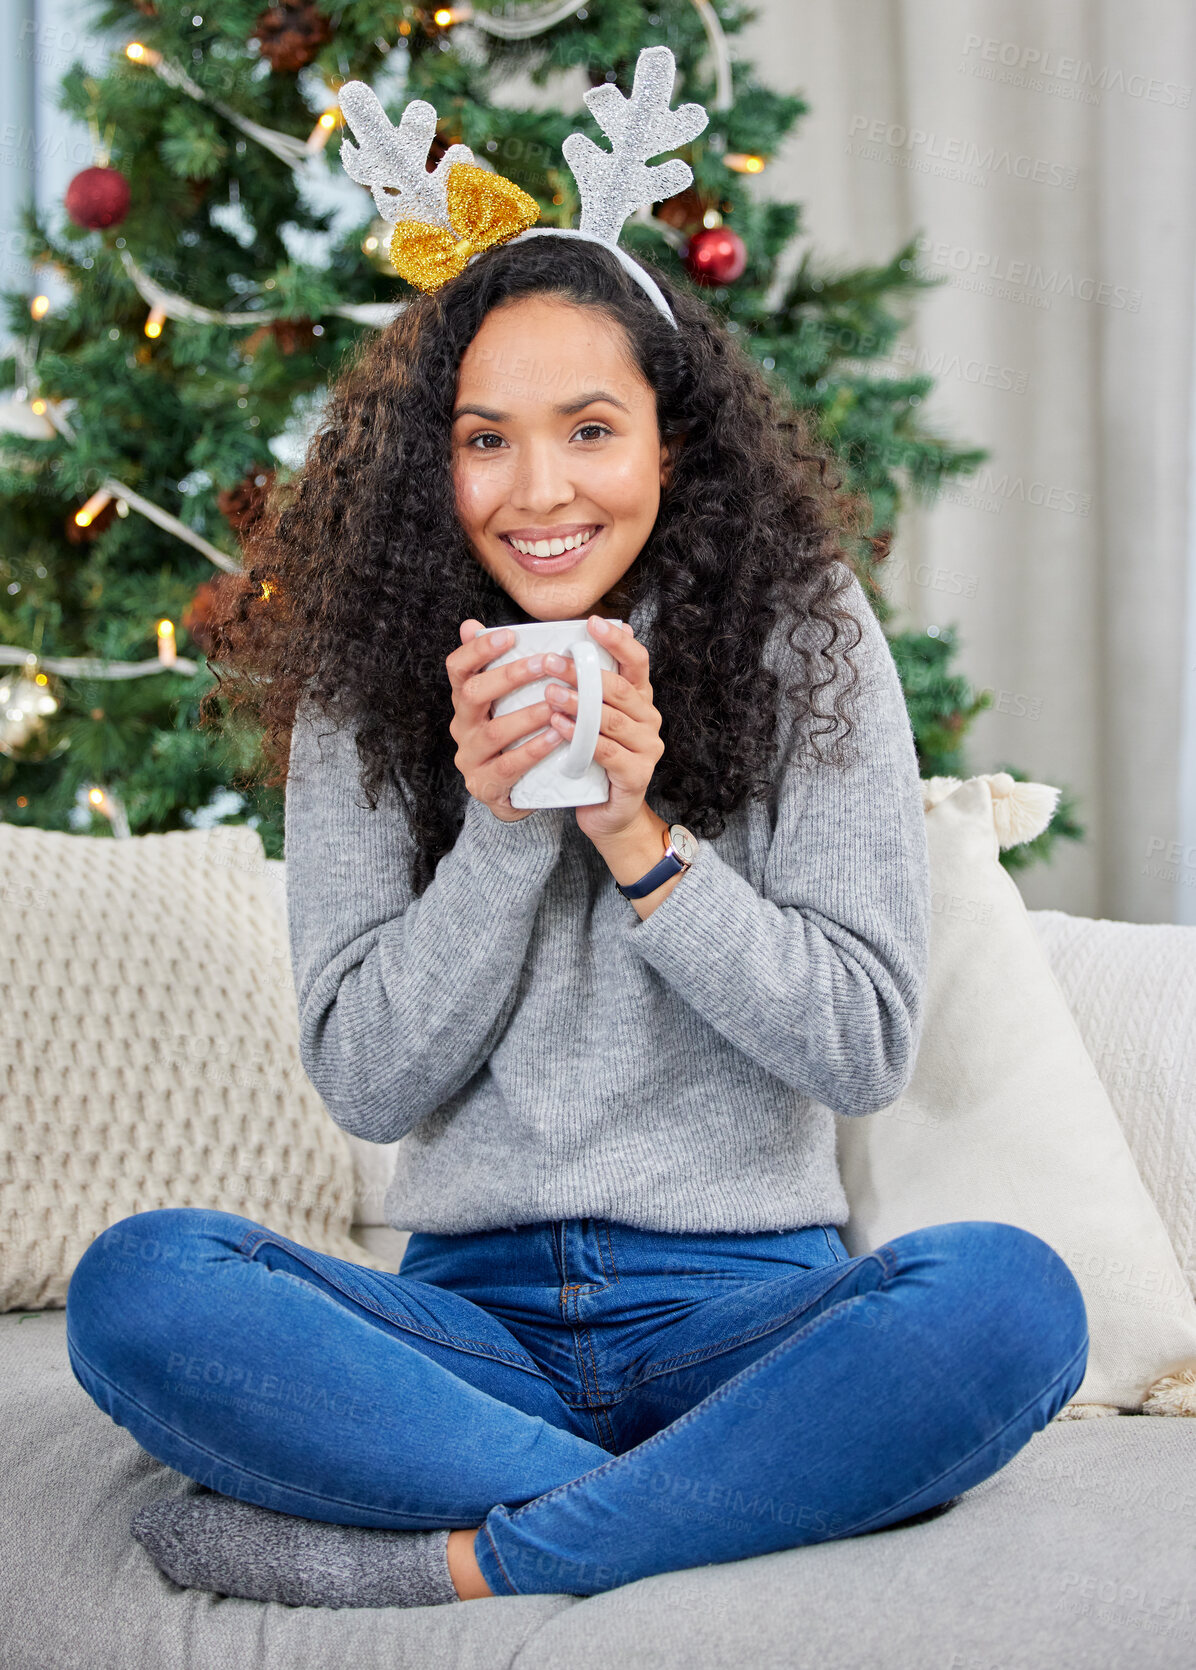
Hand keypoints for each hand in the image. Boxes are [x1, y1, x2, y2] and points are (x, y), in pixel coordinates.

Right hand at [446, 621, 566, 820]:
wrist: (515, 796)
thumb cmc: (515, 739)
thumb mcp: (505, 703)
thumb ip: (496, 667)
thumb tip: (471, 623)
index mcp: (465, 703)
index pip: (457, 669)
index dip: (478, 650)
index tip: (509, 635)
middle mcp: (462, 727)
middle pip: (473, 695)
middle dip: (509, 676)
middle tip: (545, 663)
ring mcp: (470, 759)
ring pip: (493, 732)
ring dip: (527, 715)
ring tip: (556, 703)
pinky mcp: (484, 786)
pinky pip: (508, 766)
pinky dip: (533, 750)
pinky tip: (556, 738)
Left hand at [542, 615, 664, 842]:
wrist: (606, 814)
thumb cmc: (591, 759)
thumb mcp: (588, 719)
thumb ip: (580, 686)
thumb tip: (555, 645)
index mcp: (640, 699)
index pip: (637, 661)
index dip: (617, 641)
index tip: (590, 623)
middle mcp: (649, 719)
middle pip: (619, 688)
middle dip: (583, 672)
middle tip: (550, 662)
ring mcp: (647, 748)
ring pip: (612, 718)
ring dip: (579, 704)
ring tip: (549, 693)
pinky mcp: (637, 774)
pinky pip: (606, 750)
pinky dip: (580, 737)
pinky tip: (558, 726)